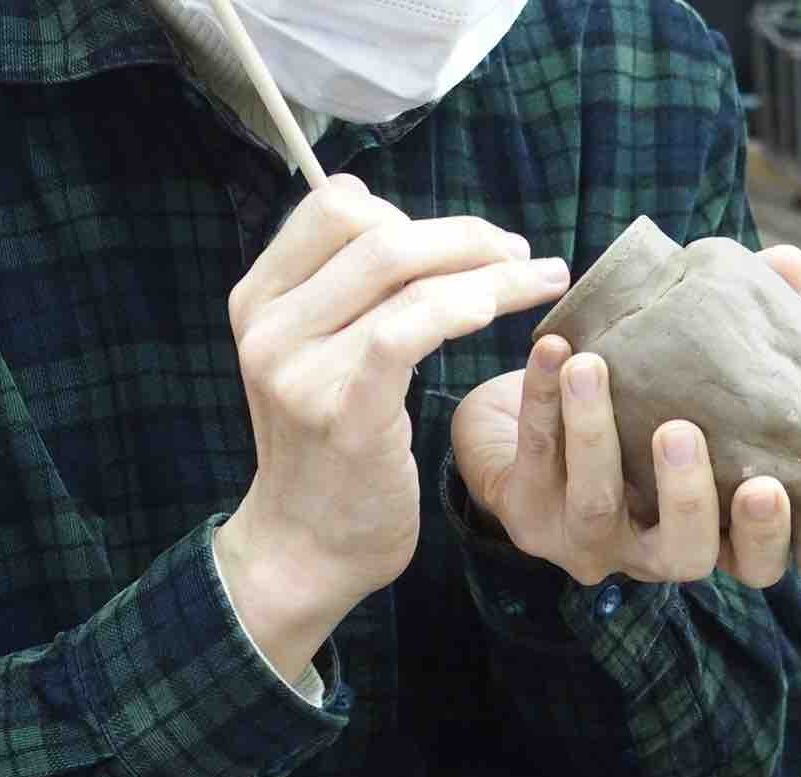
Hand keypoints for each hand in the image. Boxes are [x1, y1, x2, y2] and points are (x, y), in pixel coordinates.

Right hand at [216, 175, 569, 679]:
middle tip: (520, 254)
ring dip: (488, 267)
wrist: (307, 547)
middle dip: (464, 233)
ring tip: (543, 276)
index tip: (464, 243)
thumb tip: (415, 231)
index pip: (334, 206)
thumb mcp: (314, 359)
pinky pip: (408, 331)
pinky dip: (465, 306)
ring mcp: (298, 370)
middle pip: (376, 232)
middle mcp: (268, 326)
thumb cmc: (329, 451)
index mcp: (258, 299)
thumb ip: (346, 297)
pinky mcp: (343, 413)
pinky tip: (507, 308)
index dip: (409, 211)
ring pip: (402, 275)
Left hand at [452, 245, 800, 589]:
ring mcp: (585, 539)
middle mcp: (649, 549)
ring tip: (590, 366)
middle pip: (682, 554)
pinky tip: (550, 349)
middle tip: (679, 430)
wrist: (525, 432)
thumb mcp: (688, 377)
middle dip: (685, 495)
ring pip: (595, 504)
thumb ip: (745, 331)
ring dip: (594, 431)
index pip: (753, 564)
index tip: (769, 484)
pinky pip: (536, 456)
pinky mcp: (527, 516)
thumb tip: (790, 262)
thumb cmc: (630, 409)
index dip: (764, 536)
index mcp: (706, 528)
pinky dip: (541, 400)